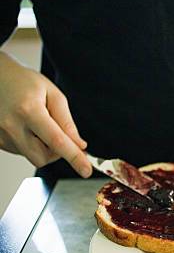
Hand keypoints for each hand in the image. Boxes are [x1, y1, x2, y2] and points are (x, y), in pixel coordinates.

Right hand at [0, 54, 91, 176]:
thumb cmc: (24, 82)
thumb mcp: (53, 94)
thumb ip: (67, 121)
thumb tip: (79, 144)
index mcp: (28, 111)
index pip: (56, 141)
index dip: (74, 157)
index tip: (86, 170)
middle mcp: (11, 125)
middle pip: (43, 157)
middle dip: (57, 152)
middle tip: (59, 134)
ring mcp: (1, 135)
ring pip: (32, 157)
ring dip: (43, 147)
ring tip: (38, 124)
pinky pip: (21, 152)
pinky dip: (31, 144)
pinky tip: (27, 127)